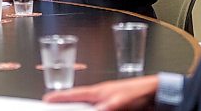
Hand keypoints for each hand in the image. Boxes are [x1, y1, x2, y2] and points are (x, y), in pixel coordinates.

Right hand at [43, 75, 158, 110]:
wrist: (154, 94)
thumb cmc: (137, 91)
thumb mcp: (118, 101)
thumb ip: (104, 107)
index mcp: (97, 91)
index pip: (74, 94)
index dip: (59, 97)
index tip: (46, 99)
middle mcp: (99, 97)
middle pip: (78, 103)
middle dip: (66, 105)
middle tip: (52, 106)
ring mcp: (105, 104)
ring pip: (88, 109)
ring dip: (79, 109)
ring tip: (66, 109)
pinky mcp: (113, 109)